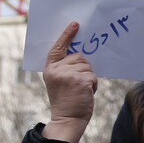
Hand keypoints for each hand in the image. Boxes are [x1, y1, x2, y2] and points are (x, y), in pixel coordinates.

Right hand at [42, 21, 96, 142]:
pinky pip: (93, 76)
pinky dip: (93, 85)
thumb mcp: (59, 81)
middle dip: (83, 68)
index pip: (58, 47)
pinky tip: (86, 93)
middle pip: (79, 57)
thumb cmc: (66, 100)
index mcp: (50, 68)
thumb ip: (65, 67)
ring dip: (89, 78)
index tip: (75, 24)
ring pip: (88, 66)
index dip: (67, 35)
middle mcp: (57, 69)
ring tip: (80, 90)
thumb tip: (80, 54)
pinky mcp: (80, 80)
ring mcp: (68, 74)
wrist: (67, 118)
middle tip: (77, 84)